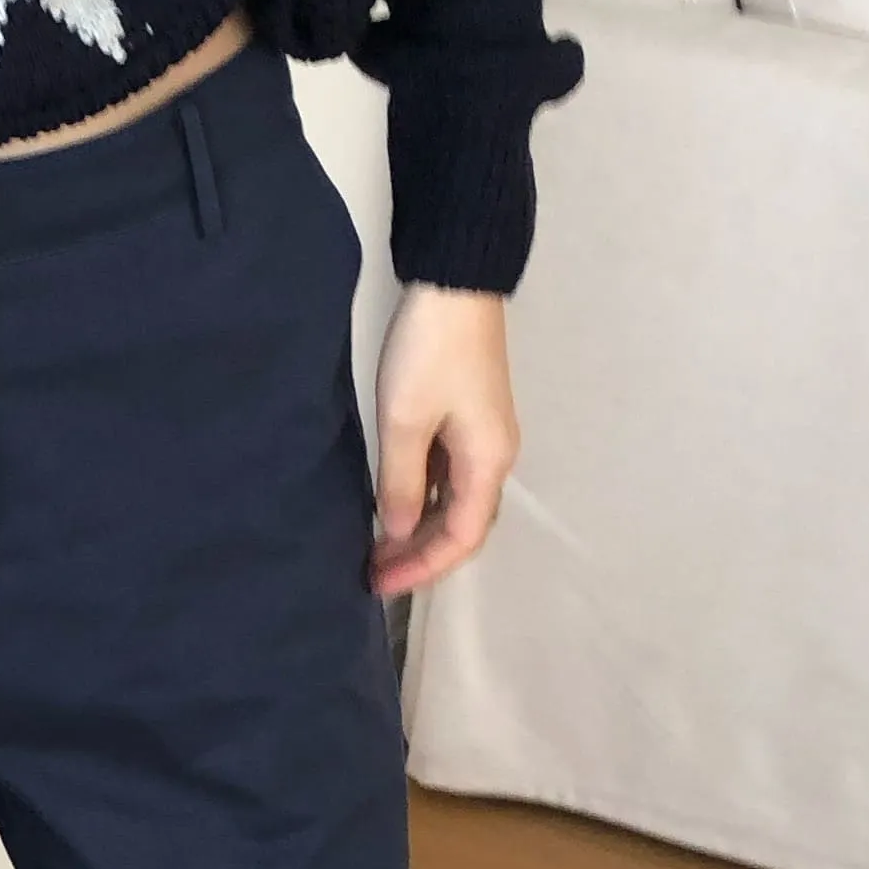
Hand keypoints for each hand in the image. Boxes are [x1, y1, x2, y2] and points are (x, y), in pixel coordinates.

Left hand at [370, 281, 520, 598]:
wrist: (455, 284)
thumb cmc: (431, 352)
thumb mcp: (404, 420)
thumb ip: (399, 483)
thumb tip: (396, 532)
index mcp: (487, 463)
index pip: (462, 538)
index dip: (422, 567)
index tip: (380, 584)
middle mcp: (494, 457)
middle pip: (464, 526)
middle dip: (422, 555)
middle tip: (374, 574)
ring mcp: (484, 438)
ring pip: (455, 502)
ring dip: (419, 529)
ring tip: (378, 549)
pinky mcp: (469, 419)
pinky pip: (449, 477)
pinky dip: (422, 500)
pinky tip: (392, 506)